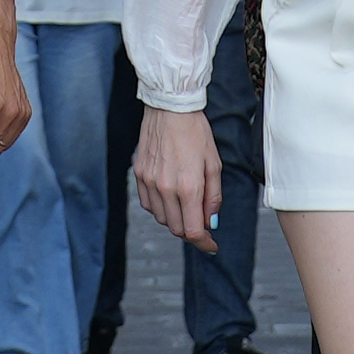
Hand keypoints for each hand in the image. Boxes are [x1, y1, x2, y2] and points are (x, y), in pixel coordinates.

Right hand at [132, 105, 221, 255]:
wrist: (170, 108)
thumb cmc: (195, 131)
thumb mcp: (214, 164)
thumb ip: (213, 196)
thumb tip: (210, 221)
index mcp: (188, 187)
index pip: (193, 231)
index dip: (204, 243)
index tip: (210, 245)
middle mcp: (166, 188)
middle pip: (176, 229)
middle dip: (191, 230)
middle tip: (201, 220)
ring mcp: (149, 182)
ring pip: (161, 218)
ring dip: (175, 218)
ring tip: (186, 202)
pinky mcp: (139, 175)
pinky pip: (148, 204)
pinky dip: (160, 207)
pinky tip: (169, 195)